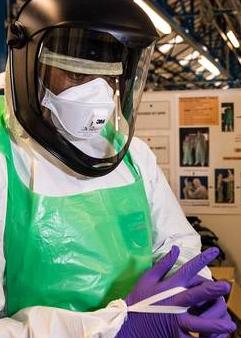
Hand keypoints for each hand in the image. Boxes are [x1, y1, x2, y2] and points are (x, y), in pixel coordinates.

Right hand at [116, 247, 235, 337]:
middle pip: (197, 294)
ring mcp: (175, 320)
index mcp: (169, 286)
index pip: (188, 269)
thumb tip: (176, 249)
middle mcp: (174, 301)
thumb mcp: (147, 278)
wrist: (126, 324)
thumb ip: (163, 264)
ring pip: (198, 322)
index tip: (215, 251)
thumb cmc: (137, 300)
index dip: (202, 259)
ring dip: (214, 323)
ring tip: (229, 324)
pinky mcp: (174, 335)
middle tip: (226, 286)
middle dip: (212, 290)